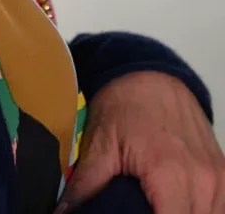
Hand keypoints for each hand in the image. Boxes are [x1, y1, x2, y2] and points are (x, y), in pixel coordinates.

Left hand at [57, 71, 224, 212]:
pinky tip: (180, 207)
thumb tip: (63, 212)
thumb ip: (86, 184)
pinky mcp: (223, 172)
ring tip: (156, 209)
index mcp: (169, 172)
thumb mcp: (100, 143)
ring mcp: (217, 176)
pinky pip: (221, 207)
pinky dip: (204, 211)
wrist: (150, 72)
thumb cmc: (124, 104)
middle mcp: (201, 178)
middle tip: (140, 212)